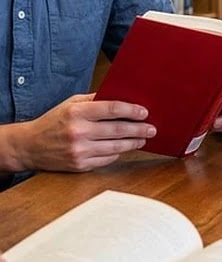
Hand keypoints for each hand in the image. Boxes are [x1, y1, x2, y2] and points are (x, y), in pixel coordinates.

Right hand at [5, 94, 154, 171]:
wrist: (29, 146)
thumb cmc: (53, 122)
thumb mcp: (71, 104)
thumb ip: (95, 100)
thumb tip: (123, 96)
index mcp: (77, 113)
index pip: (112, 109)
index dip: (132, 111)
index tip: (145, 112)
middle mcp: (78, 132)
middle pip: (118, 130)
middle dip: (139, 129)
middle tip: (152, 128)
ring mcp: (79, 151)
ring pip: (116, 147)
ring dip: (134, 143)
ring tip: (143, 139)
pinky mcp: (80, 165)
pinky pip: (107, 159)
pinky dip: (117, 153)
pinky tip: (124, 148)